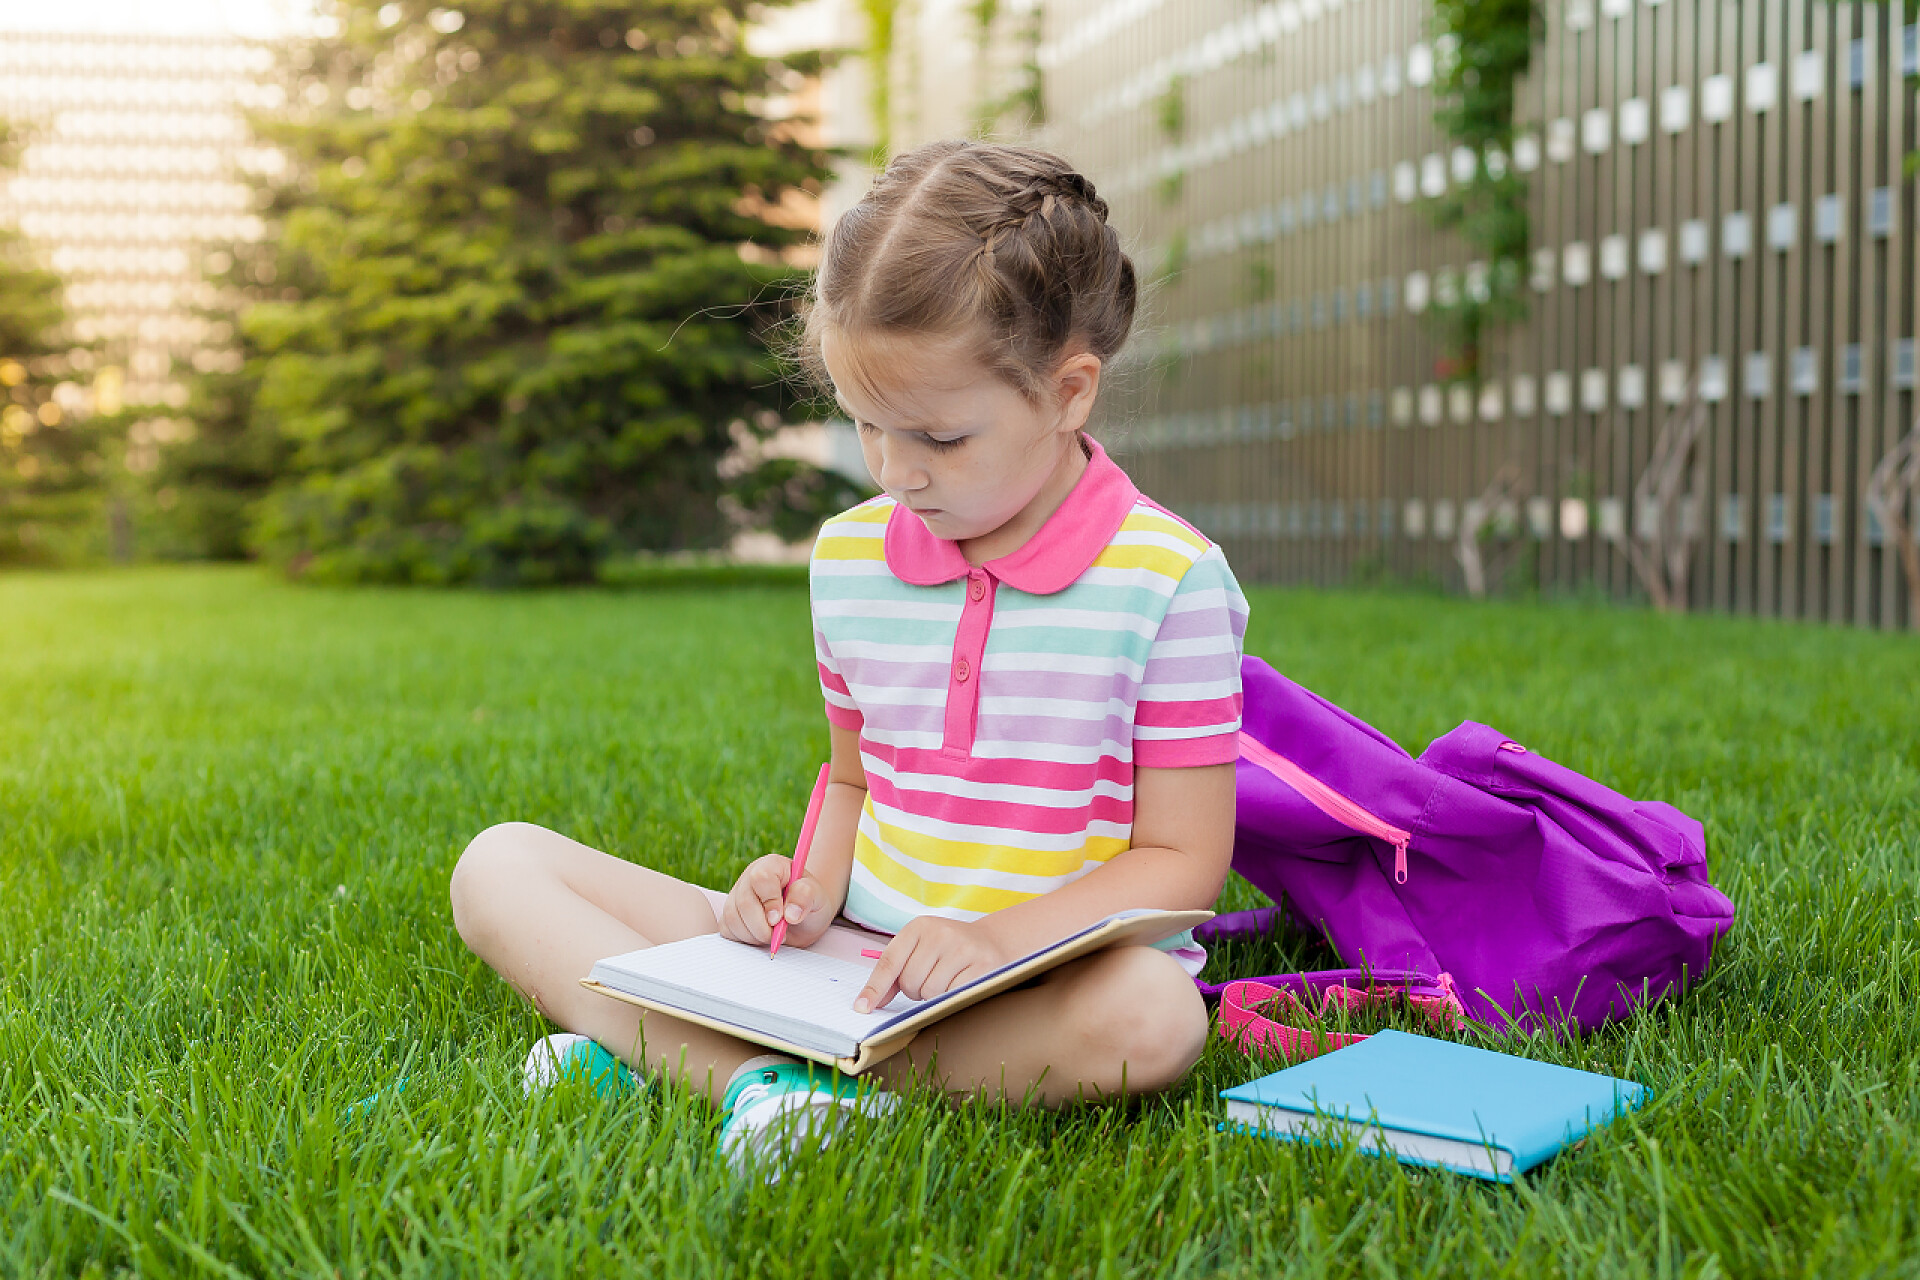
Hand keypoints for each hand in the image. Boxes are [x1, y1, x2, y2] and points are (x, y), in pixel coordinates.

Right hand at [717, 855, 836, 949]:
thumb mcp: (817, 896)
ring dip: (754, 935)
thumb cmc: (810, 903)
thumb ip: (806, 896)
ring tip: (772, 936)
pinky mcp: (730, 913)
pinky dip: (744, 939)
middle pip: (744, 902)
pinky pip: (727, 929)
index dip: (770, 901)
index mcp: (772, 865)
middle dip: (763, 927)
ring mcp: (736, 894)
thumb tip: (790, 914)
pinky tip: (760, 937)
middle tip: (779, 934)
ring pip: (732, 917)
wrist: (803, 917)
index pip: (761, 878)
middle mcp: (750, 877)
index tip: (781, 919)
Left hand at [854, 916, 1012, 1012]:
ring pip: (930, 992)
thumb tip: (869, 1003)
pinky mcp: (983, 965)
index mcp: (919, 927)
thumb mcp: (920, 949)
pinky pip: (952, 996)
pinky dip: (952, 998)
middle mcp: (940, 933)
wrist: (993, 942)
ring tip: (947, 981)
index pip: (889, 962)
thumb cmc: (948, 950)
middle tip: (931, 980)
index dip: (875, 988)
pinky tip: (961, 985)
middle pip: (910, 982)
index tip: (863, 1008)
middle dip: (916, 990)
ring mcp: (963, 948)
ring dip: (934, 996)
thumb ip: (895, 973)